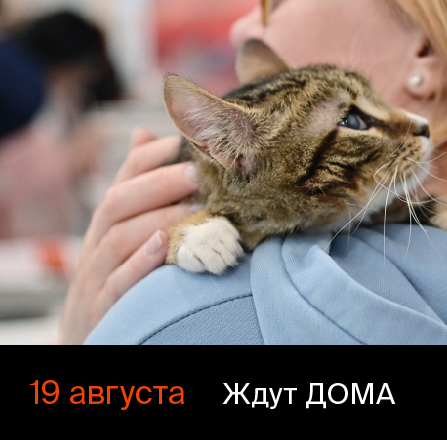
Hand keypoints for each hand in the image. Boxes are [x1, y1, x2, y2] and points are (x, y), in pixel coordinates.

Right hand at [59, 128, 198, 343]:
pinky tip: (164, 245)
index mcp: (108, 218)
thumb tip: (146, 133)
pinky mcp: (104, 304)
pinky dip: (140, 263)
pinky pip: (118, 281)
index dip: (152, 156)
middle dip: (160, 183)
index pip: (124, 177)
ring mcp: (97, 272)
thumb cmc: (115, 270)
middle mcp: (98, 239)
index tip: (183, 142)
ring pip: (120, 238)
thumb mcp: (126, 228)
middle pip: (120, 202)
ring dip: (159, 219)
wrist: (85, 329)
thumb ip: (139, 186)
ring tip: (194, 208)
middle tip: (199, 173)